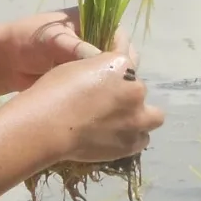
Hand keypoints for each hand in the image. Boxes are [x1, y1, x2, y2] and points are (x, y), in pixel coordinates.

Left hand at [2, 9, 128, 89]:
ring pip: (110, 76)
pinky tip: (94, 104)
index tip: (115, 69)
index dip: (120, 52)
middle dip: (116, 72)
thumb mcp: (53, 40)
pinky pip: (98, 88)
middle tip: (106, 86)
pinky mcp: (83, 80)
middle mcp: (96, 41)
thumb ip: (77, 48)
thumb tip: (104, 62)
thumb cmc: (27, 40)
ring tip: (99, 96)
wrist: (4, 61)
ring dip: (107, 85)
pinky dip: (97, 95)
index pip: (119, 36)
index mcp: (93, 22)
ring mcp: (90, 62)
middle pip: (120, 58)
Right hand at [33, 48, 162, 163]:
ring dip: (140, 118)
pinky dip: (132, 138)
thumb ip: (97, 69)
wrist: (47, 126)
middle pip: (139, 89)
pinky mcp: (132, 144)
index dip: (118, 68)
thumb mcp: (75, 66)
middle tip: (107, 103)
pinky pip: (142, 140)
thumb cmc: (53, 91)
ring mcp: (137, 118)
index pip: (128, 57)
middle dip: (127, 95)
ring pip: (153, 117)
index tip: (110, 74)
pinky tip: (115, 138)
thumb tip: (102, 77)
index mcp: (122, 65)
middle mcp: (136, 89)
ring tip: (120, 124)